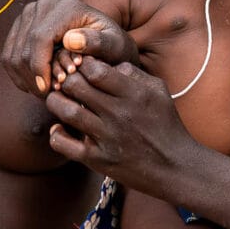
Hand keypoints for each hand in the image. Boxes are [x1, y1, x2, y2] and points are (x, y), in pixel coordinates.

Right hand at [2, 0, 137, 96]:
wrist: (104, 39)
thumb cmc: (113, 45)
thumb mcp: (115, 45)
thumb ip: (98, 42)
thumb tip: (70, 40)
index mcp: (67, 6)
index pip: (40, 38)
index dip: (40, 67)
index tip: (47, 90)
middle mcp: (44, 4)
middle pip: (24, 47)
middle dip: (33, 77)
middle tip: (47, 96)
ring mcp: (30, 13)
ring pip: (13, 53)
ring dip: (25, 78)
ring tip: (43, 92)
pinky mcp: (20, 25)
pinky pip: (8, 55)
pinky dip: (18, 74)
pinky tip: (35, 86)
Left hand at [47, 56, 196, 193]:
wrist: (173, 165)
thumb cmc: (165, 123)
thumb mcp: (158, 90)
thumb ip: (133, 73)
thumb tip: (108, 63)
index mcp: (134, 93)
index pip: (95, 69)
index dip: (82, 64)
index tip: (82, 67)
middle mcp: (119, 113)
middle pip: (76, 86)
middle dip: (66, 79)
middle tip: (66, 81)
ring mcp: (106, 137)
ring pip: (66, 112)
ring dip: (56, 102)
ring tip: (58, 99)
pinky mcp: (98, 159)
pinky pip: (64, 144)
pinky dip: (56, 134)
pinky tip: (60, 128)